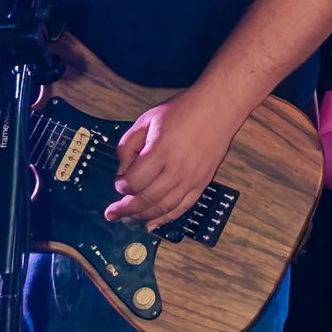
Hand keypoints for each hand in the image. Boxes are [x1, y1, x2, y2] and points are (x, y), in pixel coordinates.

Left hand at [109, 82, 239, 225]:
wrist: (218, 108)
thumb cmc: (183, 110)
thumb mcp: (147, 119)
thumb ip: (128, 144)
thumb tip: (123, 170)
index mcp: (160, 151)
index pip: (134, 181)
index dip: (122, 185)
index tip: (119, 182)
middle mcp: (177, 169)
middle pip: (147, 199)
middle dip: (126, 209)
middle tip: (113, 213)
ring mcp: (191, 178)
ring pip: (163, 208)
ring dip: (143, 217)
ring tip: (128, 220)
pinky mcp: (202, 183)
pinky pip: (182, 208)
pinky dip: (166, 219)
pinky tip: (152, 224)